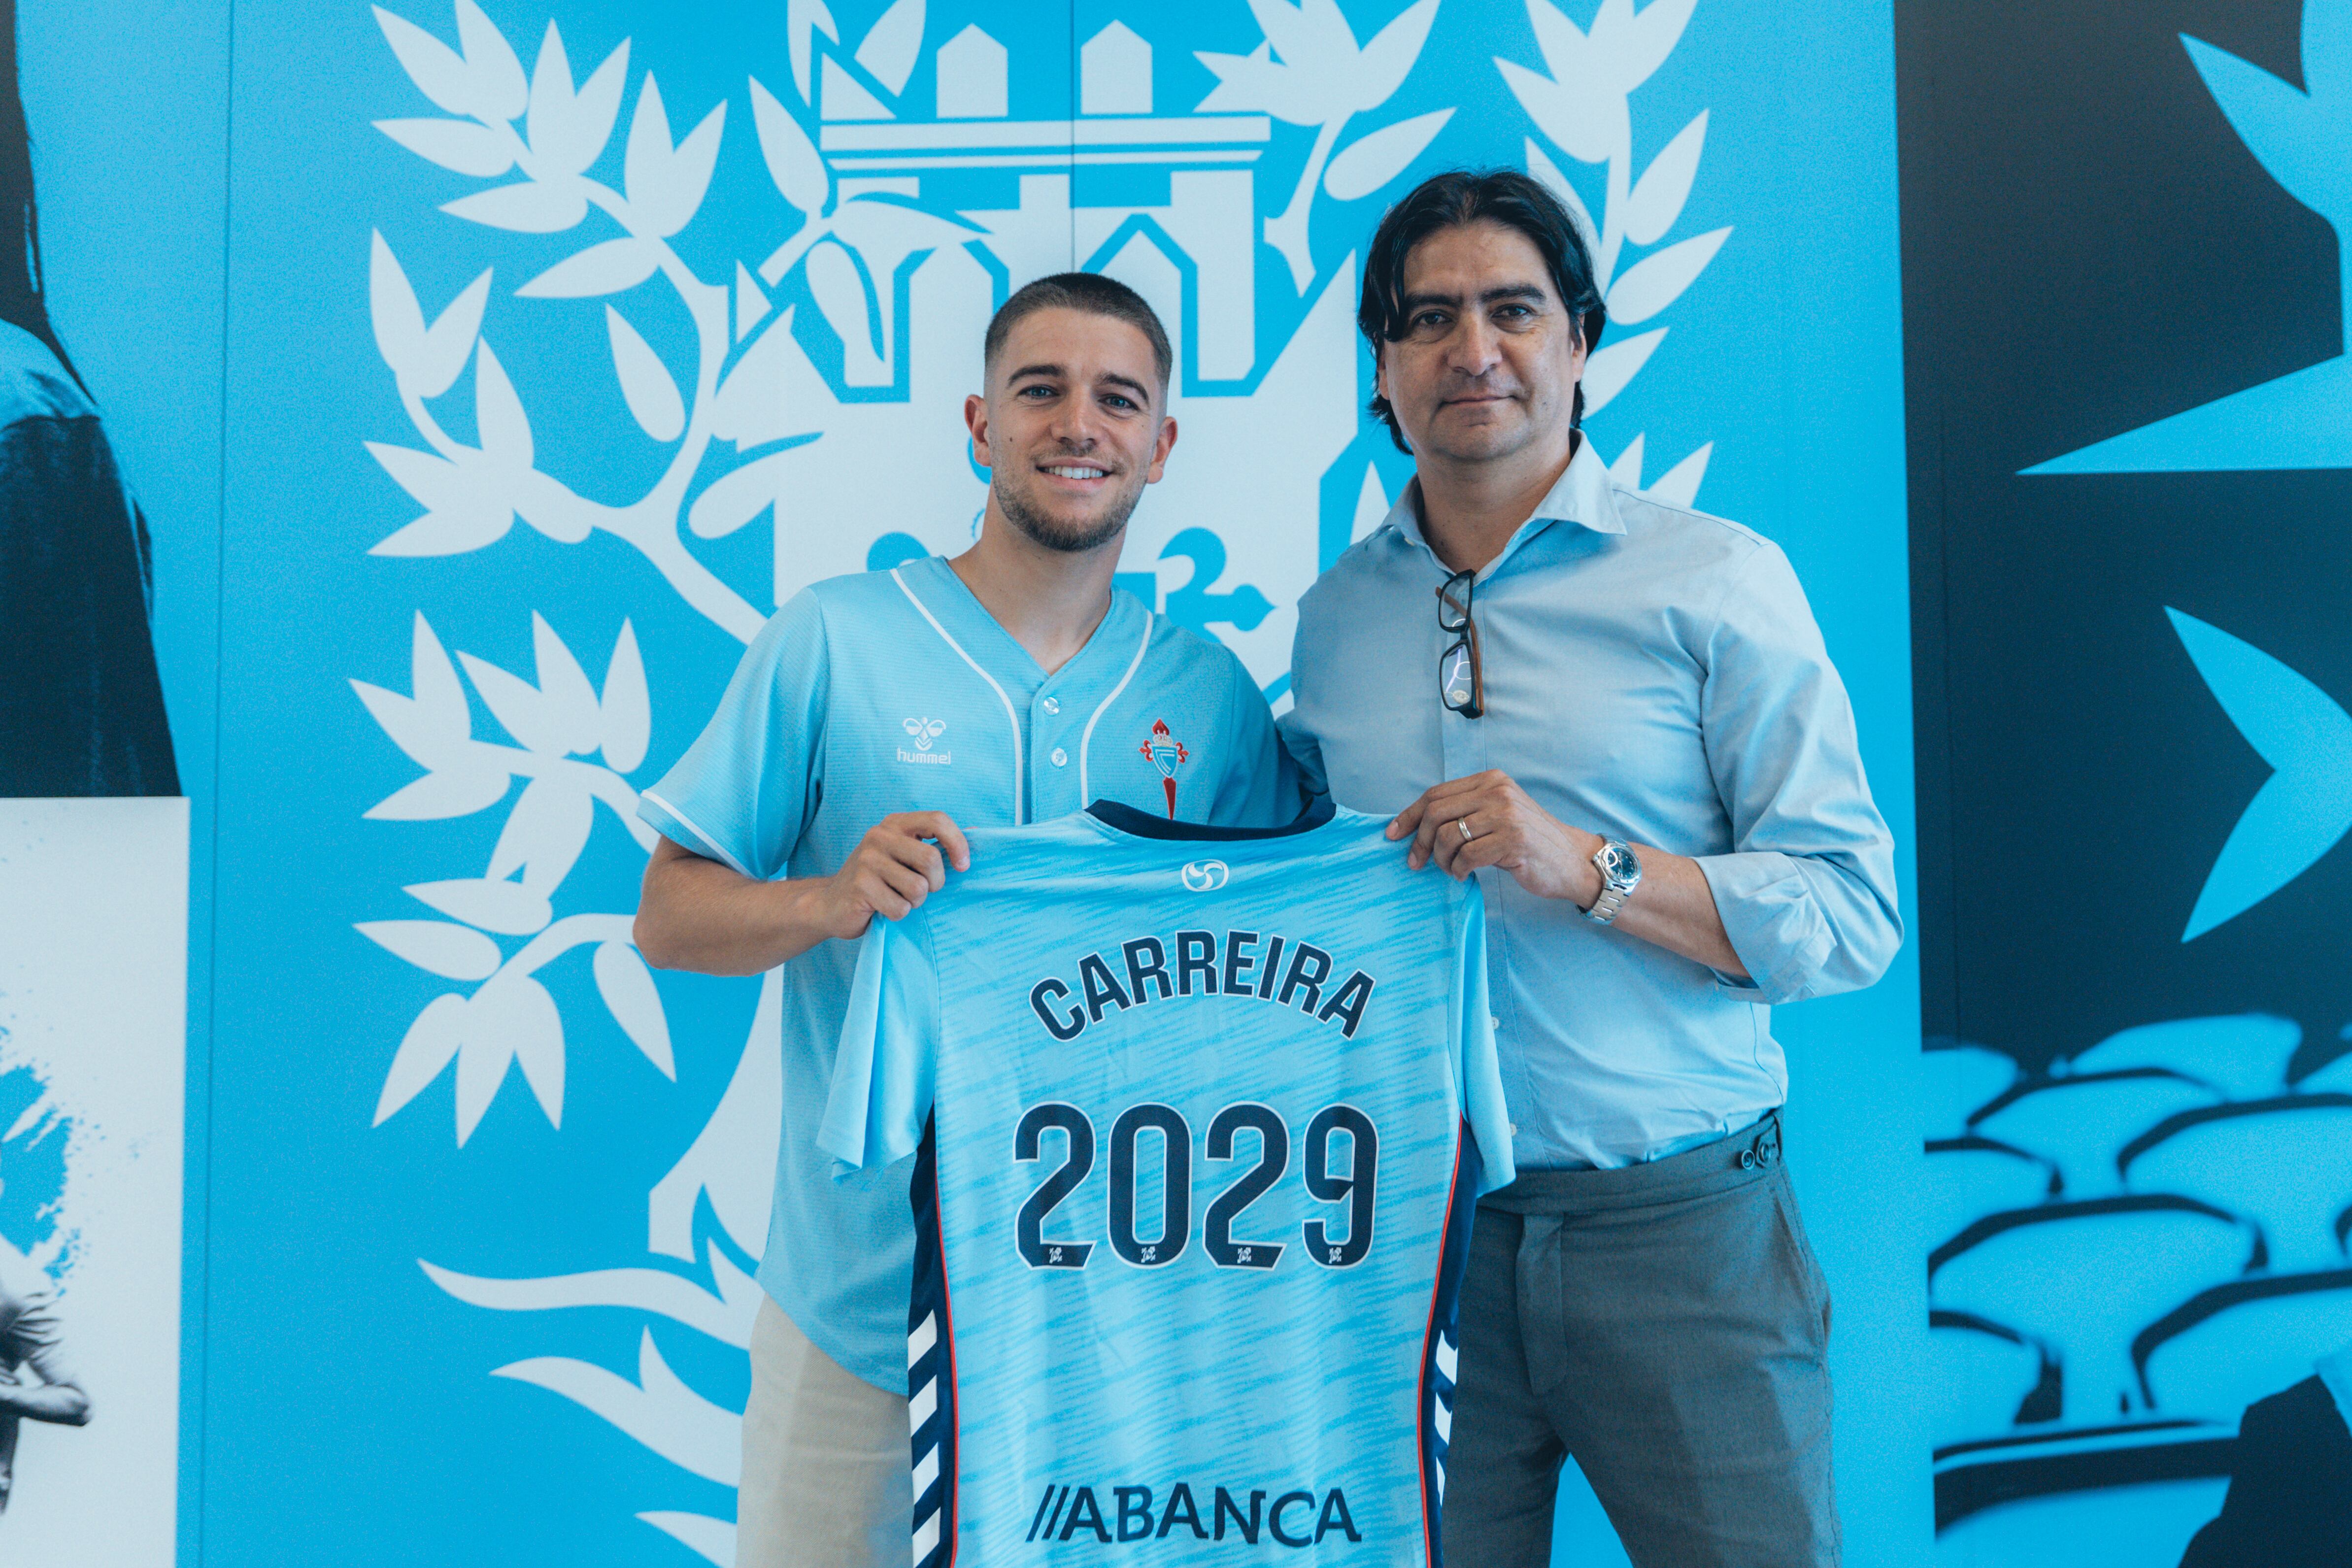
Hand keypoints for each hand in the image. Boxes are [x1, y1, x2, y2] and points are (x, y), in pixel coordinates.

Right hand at [817, 812, 971, 937]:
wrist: (831, 903)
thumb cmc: (878, 880)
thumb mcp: (904, 855)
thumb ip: (935, 844)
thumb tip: (978, 832)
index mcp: (895, 824)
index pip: (938, 820)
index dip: (958, 843)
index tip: (963, 866)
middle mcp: (879, 836)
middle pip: (931, 859)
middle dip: (935, 883)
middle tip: (923, 890)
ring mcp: (867, 860)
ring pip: (918, 888)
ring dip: (915, 902)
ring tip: (898, 897)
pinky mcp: (860, 886)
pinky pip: (900, 908)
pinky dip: (898, 914)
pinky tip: (882, 908)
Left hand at [1388, 771, 1600, 904]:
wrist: (1571, 859)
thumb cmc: (1528, 841)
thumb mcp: (1498, 814)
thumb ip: (1466, 811)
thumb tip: (1417, 826)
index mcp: (1491, 780)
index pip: (1435, 794)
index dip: (1409, 815)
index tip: (1392, 834)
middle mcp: (1497, 791)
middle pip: (1435, 813)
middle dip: (1419, 841)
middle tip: (1416, 862)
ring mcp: (1506, 814)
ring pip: (1447, 836)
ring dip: (1441, 860)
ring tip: (1450, 869)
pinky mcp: (1512, 840)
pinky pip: (1466, 857)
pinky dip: (1458, 870)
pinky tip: (1464, 875)